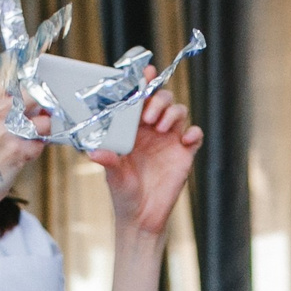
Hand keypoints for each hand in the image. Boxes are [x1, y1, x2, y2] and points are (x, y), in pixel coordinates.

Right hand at [0, 85, 46, 200]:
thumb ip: (5, 108)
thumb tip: (36, 102)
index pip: (19, 83)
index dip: (32, 92)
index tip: (34, 102)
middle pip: (36, 97)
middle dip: (43, 108)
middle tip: (41, 118)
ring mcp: (8, 130)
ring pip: (44, 122)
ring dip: (42, 133)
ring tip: (28, 141)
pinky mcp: (17, 150)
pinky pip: (41, 144)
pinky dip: (36, 151)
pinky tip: (22, 156)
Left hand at [89, 71, 201, 236]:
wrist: (141, 217)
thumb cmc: (123, 194)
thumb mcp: (113, 176)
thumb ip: (108, 161)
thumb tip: (94, 152)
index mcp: (133, 129)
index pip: (139, 100)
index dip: (143, 84)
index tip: (144, 73)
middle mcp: (152, 130)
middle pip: (162, 99)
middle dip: (157, 100)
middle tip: (148, 117)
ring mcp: (170, 141)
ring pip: (178, 112)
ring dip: (172, 113)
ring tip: (161, 128)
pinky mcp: (184, 154)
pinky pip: (196, 135)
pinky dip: (194, 132)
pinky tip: (186, 140)